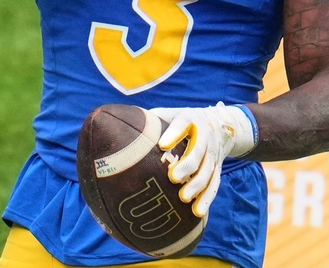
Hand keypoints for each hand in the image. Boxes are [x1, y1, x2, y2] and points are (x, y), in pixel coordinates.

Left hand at [150, 103, 256, 217]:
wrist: (215, 123)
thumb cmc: (178, 122)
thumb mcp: (165, 115)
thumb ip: (145, 122)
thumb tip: (111, 129)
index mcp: (189, 118)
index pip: (183, 123)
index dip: (174, 133)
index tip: (162, 145)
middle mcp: (204, 134)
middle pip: (199, 149)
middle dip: (188, 164)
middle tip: (173, 177)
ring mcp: (213, 152)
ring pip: (208, 169)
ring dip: (197, 184)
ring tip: (184, 198)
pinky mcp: (217, 167)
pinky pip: (214, 183)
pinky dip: (207, 198)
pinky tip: (197, 212)